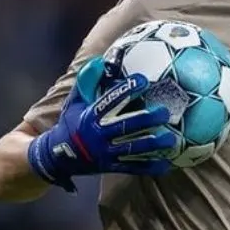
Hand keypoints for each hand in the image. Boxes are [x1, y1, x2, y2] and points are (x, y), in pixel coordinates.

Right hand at [27, 57, 175, 191]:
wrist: (58, 157)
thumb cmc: (70, 123)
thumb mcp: (75, 102)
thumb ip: (87, 82)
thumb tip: (100, 62)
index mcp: (91, 116)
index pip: (110, 101)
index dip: (127, 90)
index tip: (143, 81)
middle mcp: (100, 135)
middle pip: (126, 126)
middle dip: (146, 119)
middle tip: (164, 112)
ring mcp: (106, 153)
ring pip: (133, 149)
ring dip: (153, 144)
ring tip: (172, 139)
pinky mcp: (111, 167)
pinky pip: (133, 167)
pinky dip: (149, 167)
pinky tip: (166, 163)